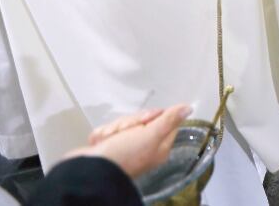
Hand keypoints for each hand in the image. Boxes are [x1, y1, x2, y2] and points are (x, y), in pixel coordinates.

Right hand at [66, 104, 191, 178]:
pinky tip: (100, 142)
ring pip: (123, 123)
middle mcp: (144, 147)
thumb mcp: (151, 135)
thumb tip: (189, 107)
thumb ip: (169, 120)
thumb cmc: (124, 154)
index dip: (153, 116)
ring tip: (110, 139)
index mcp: (159, 147)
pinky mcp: (107, 146)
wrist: (89, 171)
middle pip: (142, 120)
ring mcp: (124, 147)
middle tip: (126, 131)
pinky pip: (108, 130)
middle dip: (130, 122)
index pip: (164, 120)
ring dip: (115, 128)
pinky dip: (102, 134)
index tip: (146, 120)